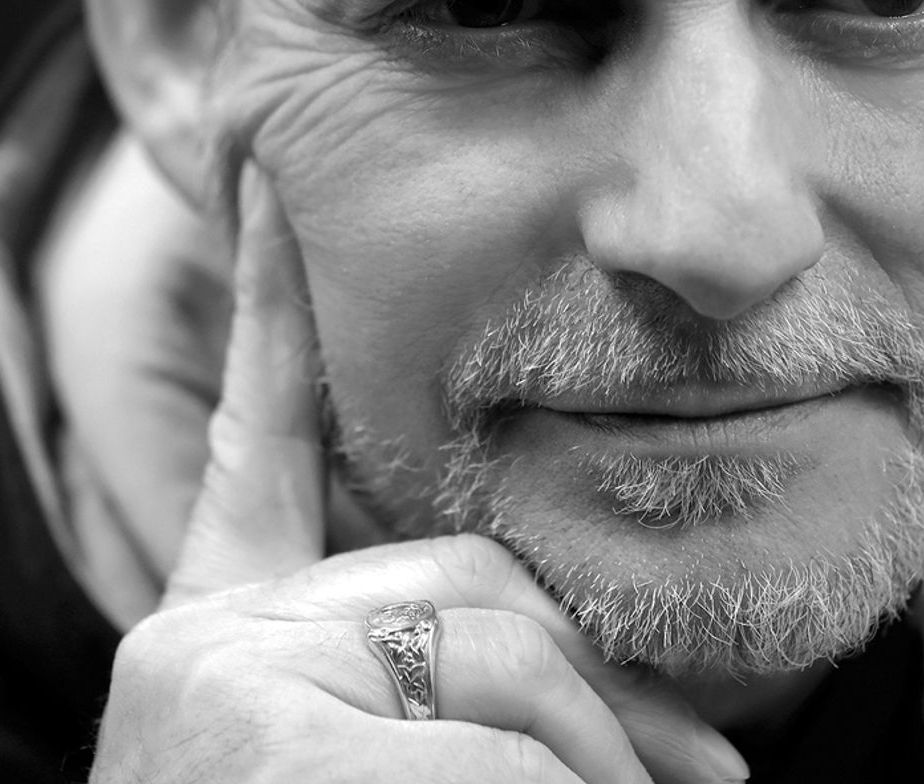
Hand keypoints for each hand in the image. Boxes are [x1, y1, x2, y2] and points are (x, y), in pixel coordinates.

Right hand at [89, 167, 748, 782]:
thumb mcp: (367, 745)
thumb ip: (464, 671)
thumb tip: (665, 732)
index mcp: (222, 622)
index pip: (255, 435)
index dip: (260, 309)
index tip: (265, 197)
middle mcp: (211, 634)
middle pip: (468, 583)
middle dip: (597, 687)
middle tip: (712, 775)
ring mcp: (228, 683)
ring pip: (497, 657)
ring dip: (594, 762)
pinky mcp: (267, 734)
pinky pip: (491, 746)